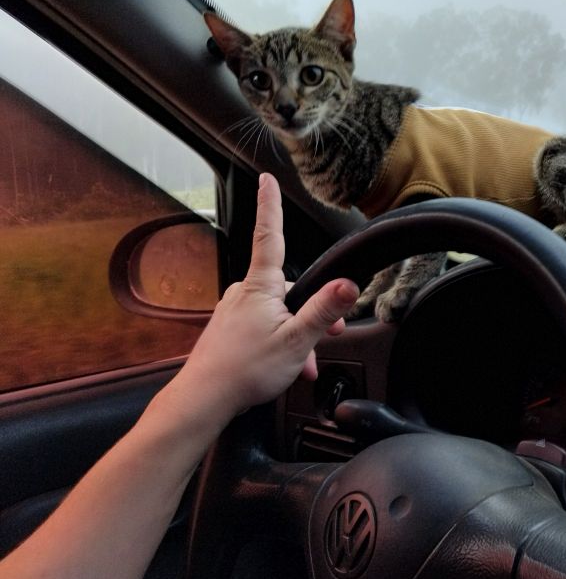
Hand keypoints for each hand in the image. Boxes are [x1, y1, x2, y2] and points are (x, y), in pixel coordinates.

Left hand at [174, 173, 357, 426]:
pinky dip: (280, 342)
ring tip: (303, 363)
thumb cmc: (245, 369)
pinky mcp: (230, 329)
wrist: (204, 399)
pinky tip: (287, 367)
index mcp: (261, 287)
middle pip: (289, 287)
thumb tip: (348, 284)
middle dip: (312, 309)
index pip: (270, 235)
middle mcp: (244, 292)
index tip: (267, 180)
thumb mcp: (296, 340)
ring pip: (278, 312)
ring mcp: (235, 310)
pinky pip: (264, 326)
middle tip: (331, 336)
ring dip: (297, 333)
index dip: (270, 206)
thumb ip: (324, 310)